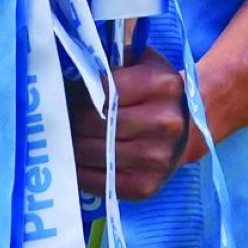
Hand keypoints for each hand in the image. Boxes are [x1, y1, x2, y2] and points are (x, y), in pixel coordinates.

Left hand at [69, 46, 189, 200]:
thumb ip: (112, 61)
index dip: (79, 92)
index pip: (103, 89)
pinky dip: (80, 170)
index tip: (66, 94)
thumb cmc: (154, 92)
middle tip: (59, 116)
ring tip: (64, 136)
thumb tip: (70, 68)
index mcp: (162, 85)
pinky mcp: (145, 186)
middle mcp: (164, 122)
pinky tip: (74, 159)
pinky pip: (98, 181)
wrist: (188, 131)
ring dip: (71, 144)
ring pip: (92, 152)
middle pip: (95, 122)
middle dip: (71, 119)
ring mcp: (156, 158)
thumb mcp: (142, 62)